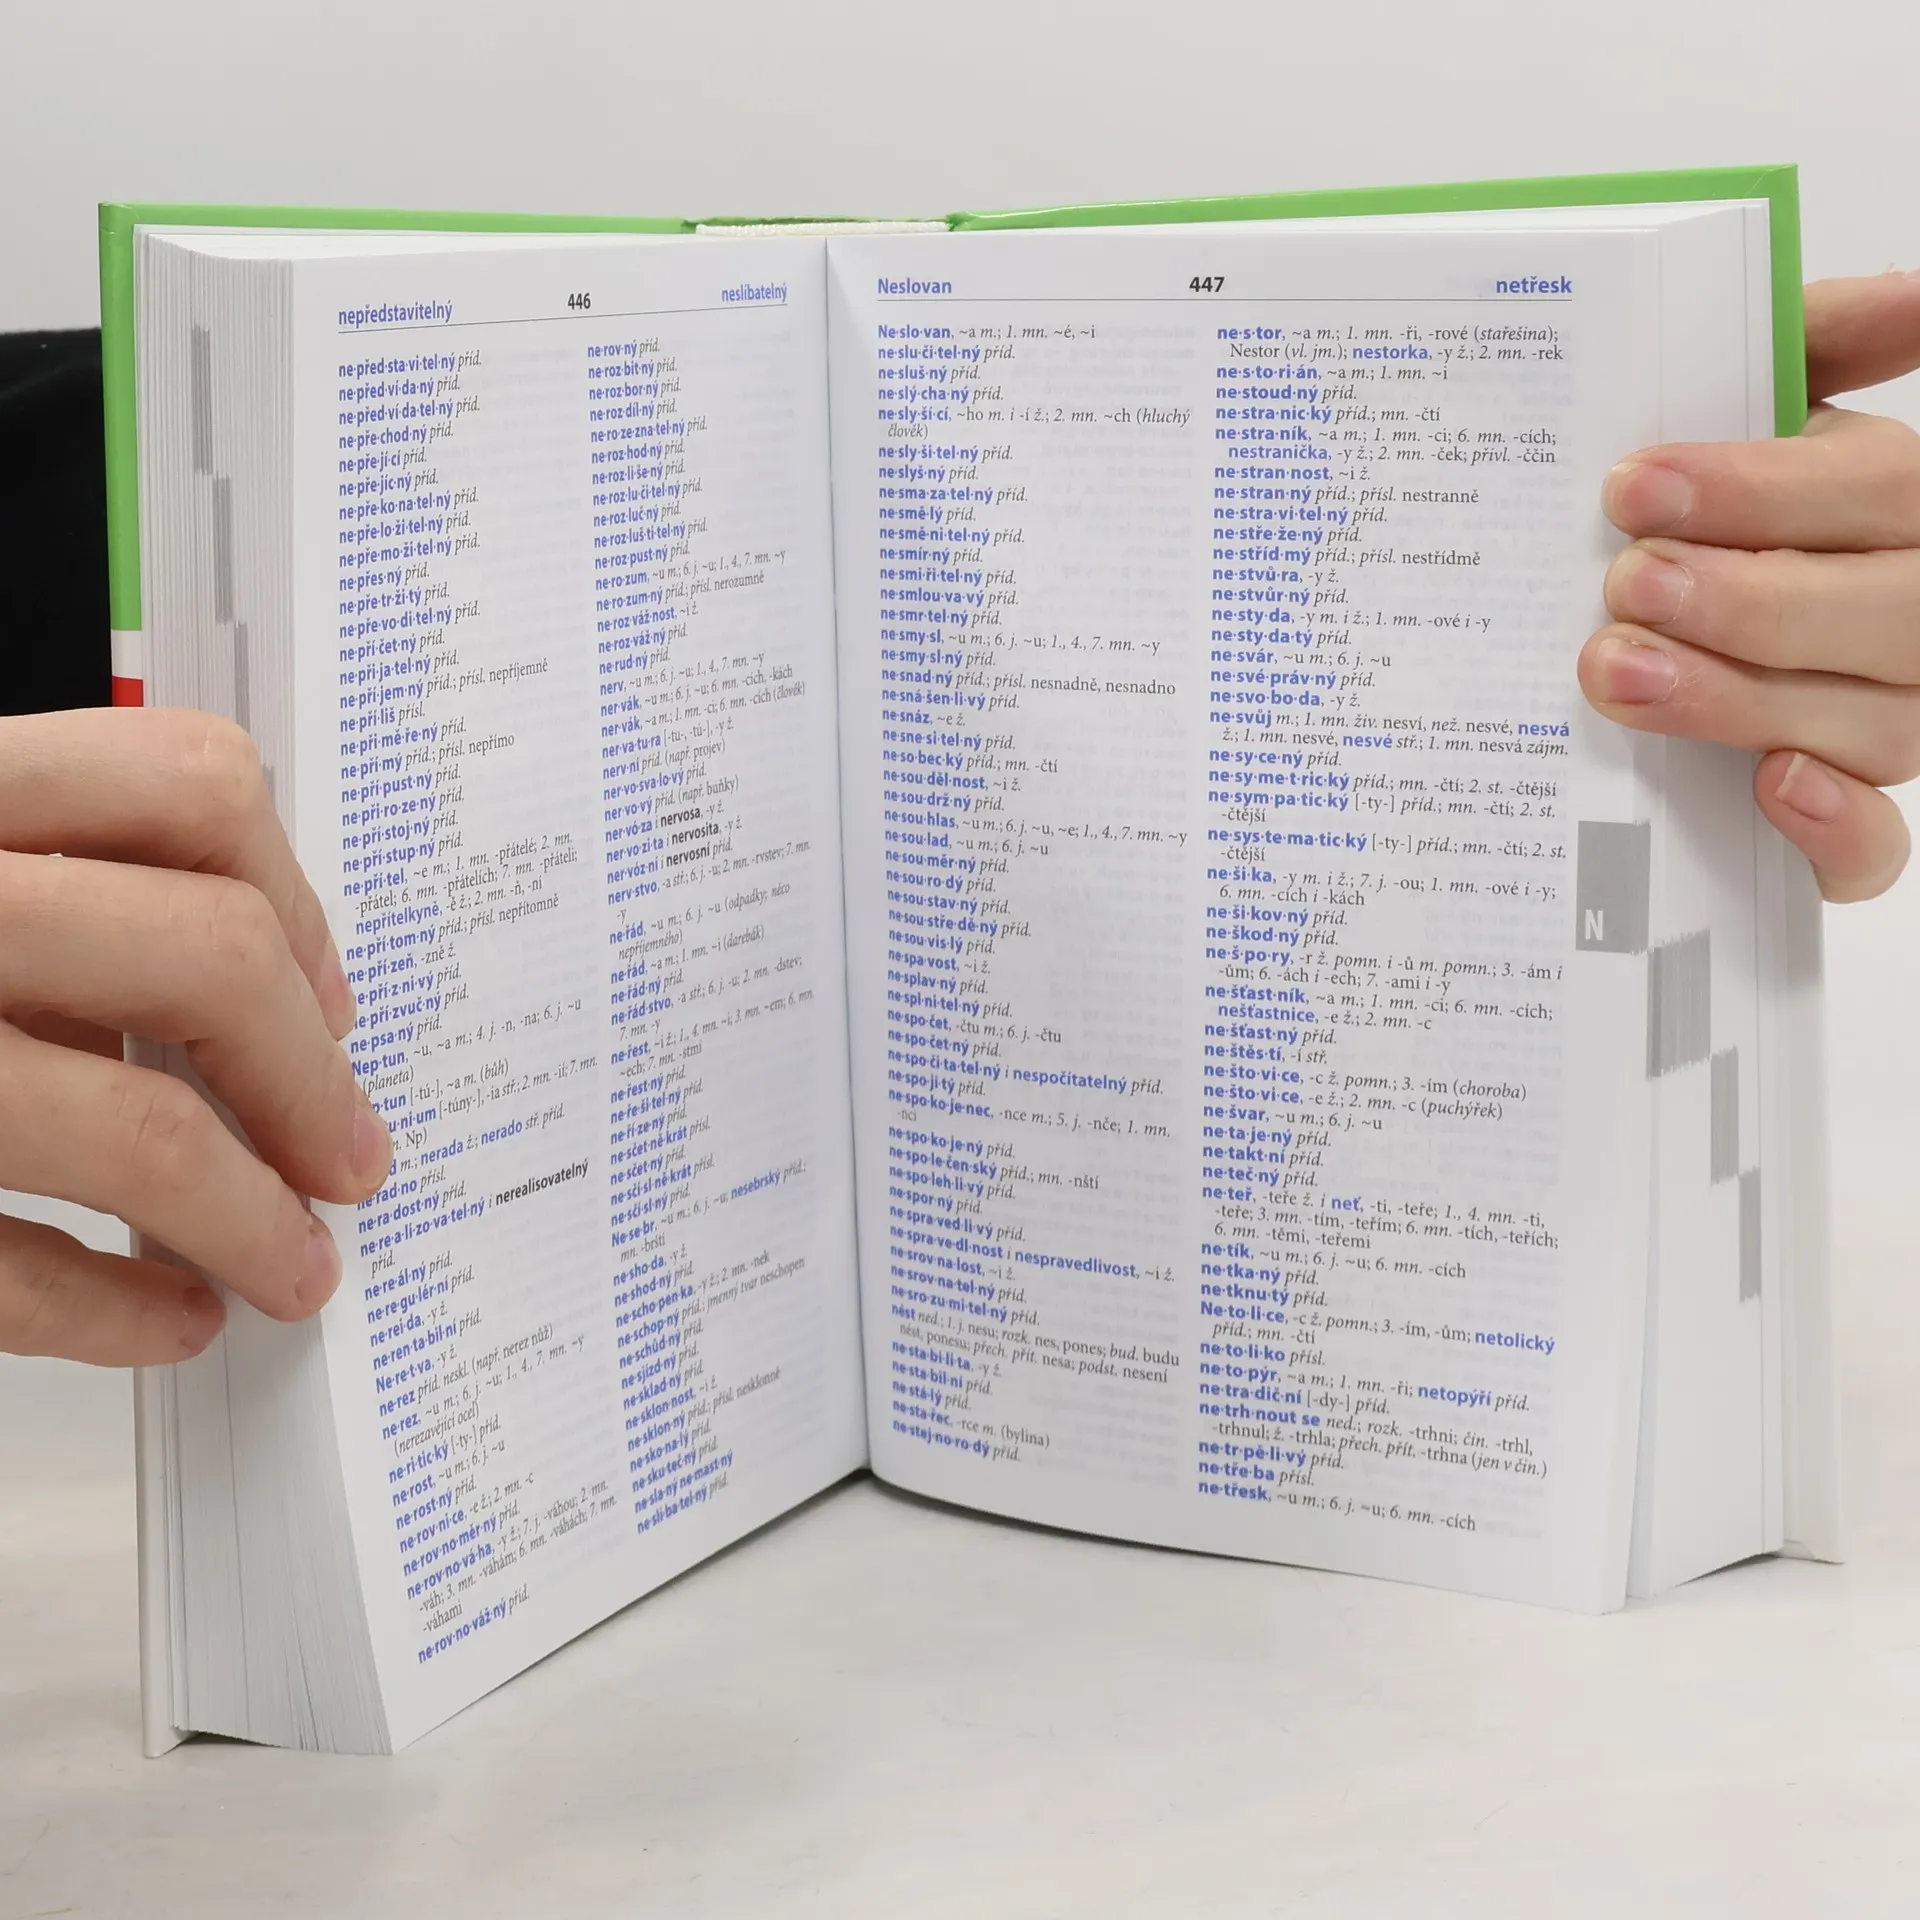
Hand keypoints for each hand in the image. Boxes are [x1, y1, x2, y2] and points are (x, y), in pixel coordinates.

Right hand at [0, 709, 390, 1366]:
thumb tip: (291, 999)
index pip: (192, 785)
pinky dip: (113, 1313)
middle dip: (311, 1080)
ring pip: (136, 1131)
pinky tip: (170, 1323)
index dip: (295, 903)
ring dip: (250, 1221)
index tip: (331, 1003)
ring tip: (294, 1270)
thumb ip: (71, 891)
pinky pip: (9, 1269)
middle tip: (355, 1160)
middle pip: (209, 954)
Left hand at [1579, 271, 1919, 901]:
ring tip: (1618, 671)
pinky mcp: (1842, 822)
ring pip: (1872, 725)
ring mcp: (1889, 722)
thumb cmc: (1699, 516)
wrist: (1645, 609)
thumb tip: (1914, 298)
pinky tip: (1772, 786)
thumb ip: (1808, 344)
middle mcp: (1911, 616)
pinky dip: (1835, 829)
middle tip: (1625, 584)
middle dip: (1749, 599)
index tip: (1635, 486)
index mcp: (1892, 510)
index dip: (1765, 490)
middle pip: (1891, 612)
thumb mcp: (1750, 416)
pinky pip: (1874, 849)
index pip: (1879, 491)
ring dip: (1743, 700)